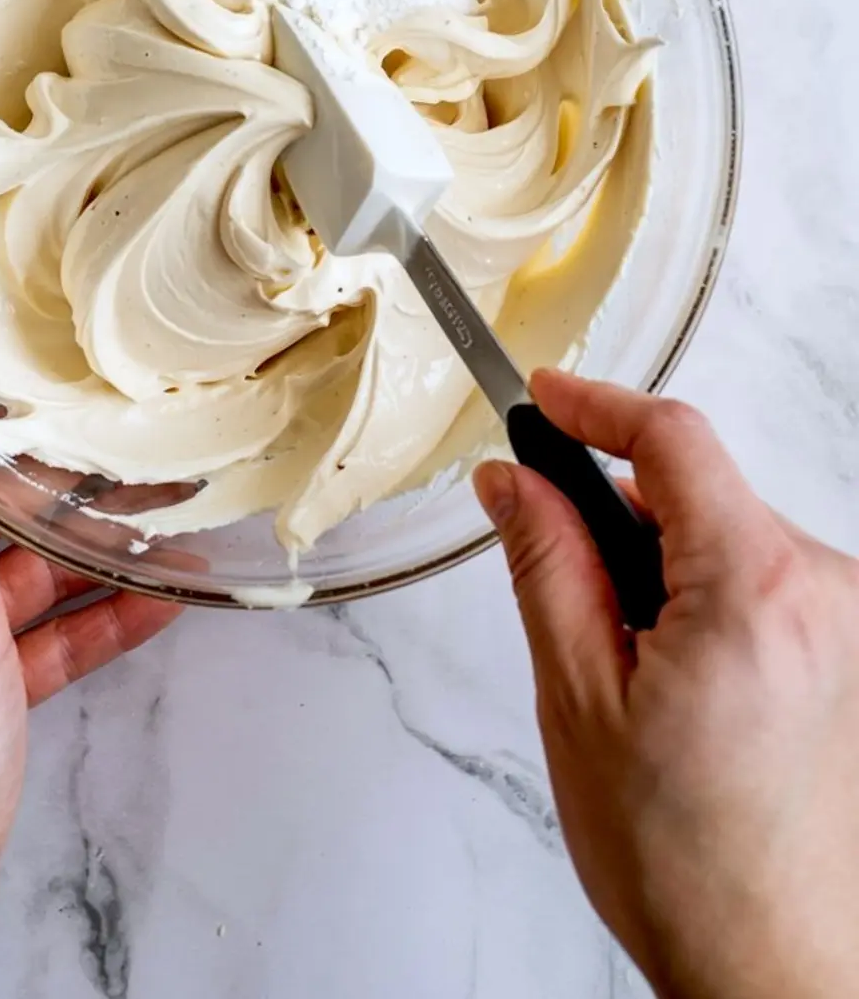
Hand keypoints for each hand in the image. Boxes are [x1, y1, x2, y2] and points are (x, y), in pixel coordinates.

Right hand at [474, 373, 858, 998]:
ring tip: (628, 673)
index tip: (543, 397)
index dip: (595, 405)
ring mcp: (844, 623)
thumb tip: (513, 481)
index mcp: (754, 589)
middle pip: (699, 489)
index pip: (672, 438)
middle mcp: (821, 591)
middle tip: (560, 584)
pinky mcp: (847, 653)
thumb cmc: (684, 861)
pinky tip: (678, 686)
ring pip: (727, 537)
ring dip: (664, 566)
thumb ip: (545, 563)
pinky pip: (761, 581)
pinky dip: (705, 600)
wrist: (773, 968)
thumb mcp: (577, 696)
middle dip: (620, 514)